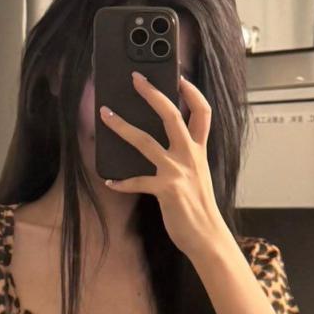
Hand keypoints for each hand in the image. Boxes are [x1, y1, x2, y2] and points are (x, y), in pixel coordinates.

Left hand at [99, 70, 225, 260]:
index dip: (192, 92)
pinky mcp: (165, 189)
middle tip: (136, 79)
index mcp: (199, 151)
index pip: (202, 113)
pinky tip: (110, 181)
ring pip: (144, 141)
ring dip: (122, 126)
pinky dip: (121, 182)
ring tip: (105, 115)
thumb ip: (185, 157)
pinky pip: (137, 181)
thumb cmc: (199, 207)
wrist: (207, 236)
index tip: (179, 77)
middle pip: (172, 115)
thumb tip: (163, 143)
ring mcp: (177, 171)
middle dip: (152, 94)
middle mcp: (189, 156)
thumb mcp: (198, 174)